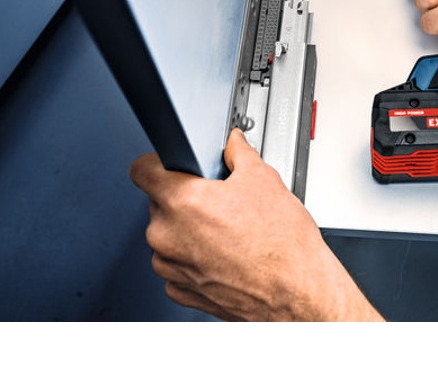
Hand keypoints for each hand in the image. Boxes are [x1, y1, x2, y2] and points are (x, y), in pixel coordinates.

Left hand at [129, 128, 383, 320]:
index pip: (141, 169)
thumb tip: (233, 144)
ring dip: (188, 230)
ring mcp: (171, 267)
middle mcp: (167, 235)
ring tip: (227, 230)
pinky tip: (224, 254)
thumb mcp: (264, 179)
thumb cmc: (281, 245)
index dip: (159, 162)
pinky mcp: (180, 290)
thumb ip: (238, 153)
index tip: (172, 166)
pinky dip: (194, 258)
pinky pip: (177, 264)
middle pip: (160, 202)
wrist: (296, 292)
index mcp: (181, 201)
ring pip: (168, 235)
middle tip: (219, 200)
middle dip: (185, 197)